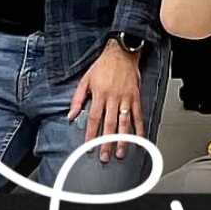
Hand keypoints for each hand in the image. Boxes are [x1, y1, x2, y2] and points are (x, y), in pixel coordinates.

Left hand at [68, 41, 143, 161]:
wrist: (121, 53)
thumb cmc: (103, 66)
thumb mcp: (85, 80)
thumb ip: (77, 99)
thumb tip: (71, 115)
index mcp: (99, 94)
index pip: (94, 119)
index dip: (91, 134)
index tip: (89, 146)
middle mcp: (113, 98)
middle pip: (109, 124)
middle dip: (107, 142)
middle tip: (106, 156)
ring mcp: (126, 98)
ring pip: (124, 122)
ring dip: (123, 139)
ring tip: (121, 152)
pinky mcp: (136, 97)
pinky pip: (138, 115)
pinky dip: (139, 128)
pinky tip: (138, 139)